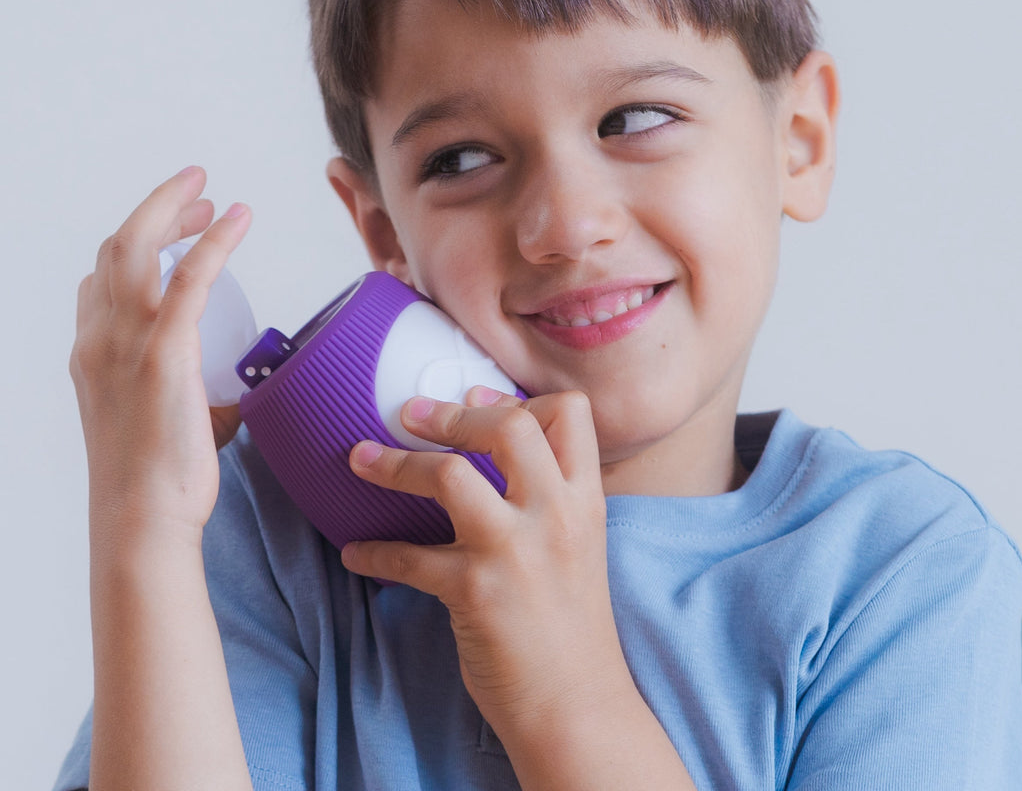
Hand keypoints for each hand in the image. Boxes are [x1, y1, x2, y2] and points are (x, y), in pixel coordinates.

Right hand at [70, 166, 250, 542]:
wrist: (142, 519)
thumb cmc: (157, 483)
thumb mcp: (165, 425)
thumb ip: (194, 400)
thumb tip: (233, 396)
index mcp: (93, 355)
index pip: (99, 281)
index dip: (134, 247)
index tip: (172, 235)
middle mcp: (99, 339)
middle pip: (116, 251)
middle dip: (154, 215)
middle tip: (196, 203)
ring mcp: (125, 343)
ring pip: (138, 248)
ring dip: (173, 210)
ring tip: (209, 196)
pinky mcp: (162, 352)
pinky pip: (188, 277)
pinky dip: (215, 241)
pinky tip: (237, 218)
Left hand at [341, 387, 627, 738]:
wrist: (577, 706)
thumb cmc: (572, 625)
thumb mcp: (579, 543)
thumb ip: (550, 496)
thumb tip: (492, 450)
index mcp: (584, 499)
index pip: (570, 413)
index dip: (518, 397)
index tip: (477, 397)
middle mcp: (555, 515)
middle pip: (509, 427)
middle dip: (452, 414)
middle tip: (411, 413)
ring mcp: (515, 552)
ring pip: (451, 476)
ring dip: (395, 464)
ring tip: (361, 459)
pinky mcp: (475, 592)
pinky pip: (409, 558)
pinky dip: (373, 553)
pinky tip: (356, 553)